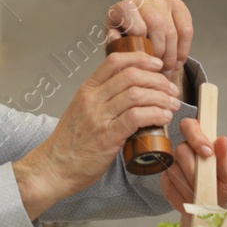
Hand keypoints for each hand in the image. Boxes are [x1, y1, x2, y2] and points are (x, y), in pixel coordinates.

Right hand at [13, 49, 180, 218]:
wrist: (54, 168)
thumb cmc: (69, 143)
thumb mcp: (80, 111)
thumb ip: (101, 100)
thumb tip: (129, 93)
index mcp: (86, 90)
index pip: (115, 61)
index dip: (140, 58)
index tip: (157, 64)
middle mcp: (92, 99)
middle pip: (131, 76)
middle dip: (157, 80)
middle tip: (171, 89)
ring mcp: (99, 117)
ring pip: (137, 95)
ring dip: (161, 98)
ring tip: (172, 105)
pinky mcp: (107, 137)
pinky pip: (136, 117)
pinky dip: (155, 114)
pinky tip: (164, 117)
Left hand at [106, 0, 192, 88]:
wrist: (138, 44)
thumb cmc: (124, 47)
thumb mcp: (114, 48)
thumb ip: (113, 44)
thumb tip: (115, 36)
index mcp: (121, 8)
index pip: (129, 11)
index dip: (136, 33)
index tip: (140, 53)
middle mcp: (141, 0)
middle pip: (155, 21)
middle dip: (158, 49)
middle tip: (157, 68)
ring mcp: (160, 2)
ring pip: (171, 29)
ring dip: (171, 54)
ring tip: (167, 70)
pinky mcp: (177, 7)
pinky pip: (186, 30)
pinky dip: (183, 49)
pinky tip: (178, 62)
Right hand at [160, 117, 226, 210]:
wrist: (211, 207)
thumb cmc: (222, 186)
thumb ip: (225, 158)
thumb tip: (222, 140)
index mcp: (200, 141)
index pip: (189, 126)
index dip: (195, 137)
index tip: (207, 153)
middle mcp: (183, 149)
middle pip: (181, 150)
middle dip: (194, 169)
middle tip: (206, 182)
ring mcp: (172, 165)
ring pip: (175, 171)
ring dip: (190, 186)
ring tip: (202, 194)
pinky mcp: (165, 181)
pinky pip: (169, 187)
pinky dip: (183, 196)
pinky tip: (192, 199)